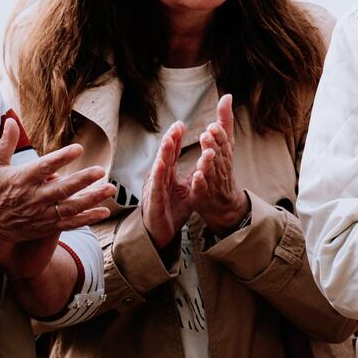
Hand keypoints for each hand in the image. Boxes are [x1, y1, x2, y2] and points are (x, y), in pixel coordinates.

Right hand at [0, 133, 113, 267]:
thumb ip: (6, 143)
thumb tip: (11, 119)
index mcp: (22, 179)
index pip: (44, 167)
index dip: (61, 158)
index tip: (78, 149)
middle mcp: (33, 197)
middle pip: (61, 189)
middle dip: (82, 180)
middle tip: (100, 171)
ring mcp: (41, 214)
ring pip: (70, 207)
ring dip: (92, 199)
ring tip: (110, 189)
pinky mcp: (46, 226)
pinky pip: (70, 223)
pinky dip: (87, 219)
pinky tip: (104, 212)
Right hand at [141, 120, 194, 248]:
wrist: (162, 233)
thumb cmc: (172, 210)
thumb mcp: (187, 190)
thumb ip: (193, 176)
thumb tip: (204, 162)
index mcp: (167, 175)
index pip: (171, 153)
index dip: (176, 139)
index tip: (181, 124)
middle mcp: (159, 178)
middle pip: (165, 156)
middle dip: (170, 140)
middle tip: (177, 125)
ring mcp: (155, 189)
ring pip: (159, 168)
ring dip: (163, 153)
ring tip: (169, 138)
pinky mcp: (153, 202)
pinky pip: (156, 187)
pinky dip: (158, 175)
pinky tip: (161, 164)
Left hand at [188, 95, 251, 233]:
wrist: (224, 204)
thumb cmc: (222, 169)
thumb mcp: (226, 145)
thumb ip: (225, 122)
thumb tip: (226, 96)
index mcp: (225, 154)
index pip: (224, 142)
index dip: (219, 135)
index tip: (213, 125)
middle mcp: (221, 166)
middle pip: (218, 155)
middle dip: (213, 145)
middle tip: (207, 134)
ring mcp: (213, 182)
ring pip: (211, 170)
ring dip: (208, 161)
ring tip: (205, 153)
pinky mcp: (203, 195)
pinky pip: (203, 189)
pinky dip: (200, 183)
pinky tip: (196, 177)